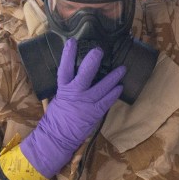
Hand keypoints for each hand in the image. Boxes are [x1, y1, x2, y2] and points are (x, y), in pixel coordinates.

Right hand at [21, 38, 124, 177]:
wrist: (57, 137)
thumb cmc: (56, 118)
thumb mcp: (57, 98)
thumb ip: (66, 87)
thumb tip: (74, 74)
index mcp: (63, 89)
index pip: (64, 68)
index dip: (68, 54)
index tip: (72, 42)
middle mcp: (76, 94)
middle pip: (85, 73)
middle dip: (93, 61)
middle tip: (100, 50)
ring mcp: (86, 103)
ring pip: (103, 87)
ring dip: (114, 77)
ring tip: (122, 69)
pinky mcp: (95, 113)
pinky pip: (107, 100)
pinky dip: (114, 93)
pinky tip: (120, 86)